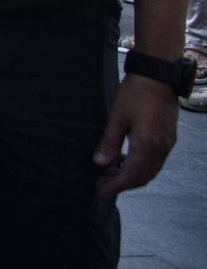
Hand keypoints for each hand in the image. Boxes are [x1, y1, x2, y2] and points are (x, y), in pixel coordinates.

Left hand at [93, 74, 178, 195]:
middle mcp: (161, 148)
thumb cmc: (136, 94)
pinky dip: (141, 165)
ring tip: (111, 172)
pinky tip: (125, 159)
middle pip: (143, 177)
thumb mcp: (117, 117)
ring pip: (151, 170)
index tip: (101, 191)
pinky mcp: (168, 138)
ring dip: (132, 175)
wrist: (158, 77)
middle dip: (123, 184)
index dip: (116, 186)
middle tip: (103, 184)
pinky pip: (156, 160)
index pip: (131, 175)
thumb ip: (109, 142)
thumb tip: (99, 163)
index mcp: (147, 145)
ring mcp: (167, 144)